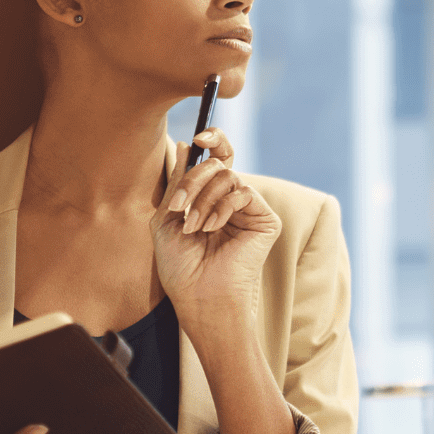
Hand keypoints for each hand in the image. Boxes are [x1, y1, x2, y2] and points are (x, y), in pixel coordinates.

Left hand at [151, 129, 280, 335]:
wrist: (199, 296)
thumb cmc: (180, 267)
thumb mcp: (167, 219)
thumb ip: (177, 182)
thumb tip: (185, 144)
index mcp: (209, 198)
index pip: (216, 158)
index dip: (213, 139)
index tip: (198, 137)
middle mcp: (230, 201)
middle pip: (217, 163)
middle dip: (193, 180)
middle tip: (180, 206)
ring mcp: (249, 210)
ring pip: (227, 176)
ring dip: (203, 199)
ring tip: (194, 227)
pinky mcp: (265, 220)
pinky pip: (243, 192)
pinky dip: (222, 207)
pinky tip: (213, 229)